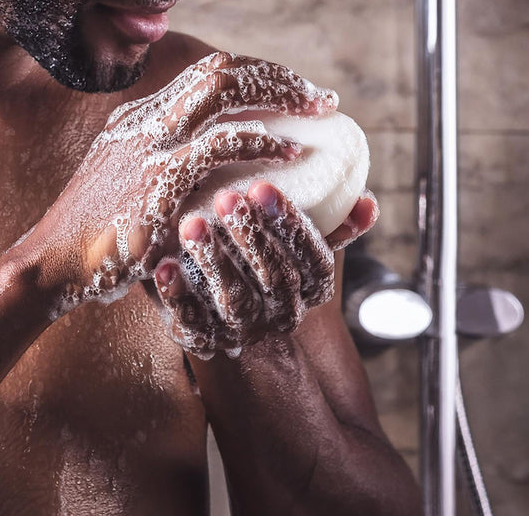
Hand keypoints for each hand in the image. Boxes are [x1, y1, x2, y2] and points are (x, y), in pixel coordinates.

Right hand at [23, 52, 338, 315]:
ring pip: (223, 88)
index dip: (256, 76)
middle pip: (220, 69)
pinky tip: (290, 154)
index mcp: (137, 117)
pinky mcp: (158, 176)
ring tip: (318, 111)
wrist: (53, 264)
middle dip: (277, 75)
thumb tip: (212, 175)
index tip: (293, 93)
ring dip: (278, 93)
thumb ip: (163, 169)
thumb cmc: (95, 237)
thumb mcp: (126, 187)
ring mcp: (149, 142)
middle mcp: (144, 118)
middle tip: (320, 98)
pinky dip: (262, 142)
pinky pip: (222, 144)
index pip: (205, 74)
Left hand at [149, 182, 377, 356]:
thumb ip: (333, 226)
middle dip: (250, 235)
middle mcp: (281, 313)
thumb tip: (366, 200)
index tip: (263, 188)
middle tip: (225, 197)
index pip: (312, 259)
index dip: (290, 225)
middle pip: (273, 276)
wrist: (241, 335)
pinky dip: (177, 296)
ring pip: (233, 299)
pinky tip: (162, 268)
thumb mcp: (303, 253)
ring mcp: (243, 330)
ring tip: (191, 224)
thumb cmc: (270, 271)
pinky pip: (192, 323)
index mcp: (309, 289)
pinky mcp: (206, 340)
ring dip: (213, 260)